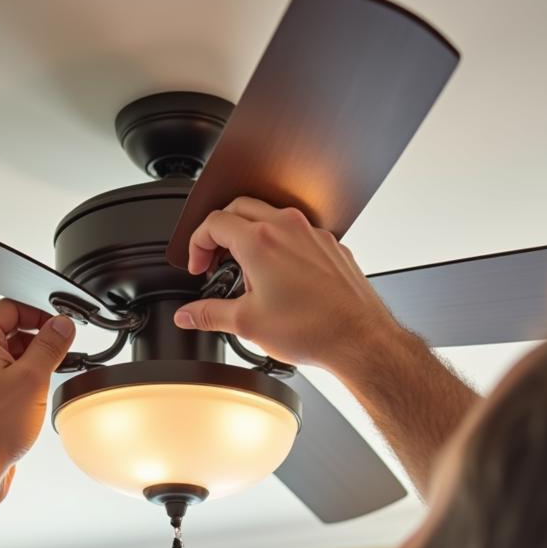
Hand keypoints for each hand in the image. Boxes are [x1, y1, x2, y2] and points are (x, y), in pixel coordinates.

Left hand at [0, 299, 74, 503]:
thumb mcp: (33, 379)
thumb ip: (50, 345)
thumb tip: (61, 325)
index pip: (10, 307)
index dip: (40, 314)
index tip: (60, 328)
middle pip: (6, 331)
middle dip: (36, 341)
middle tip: (59, 355)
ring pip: (1, 356)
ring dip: (26, 363)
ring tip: (46, 381)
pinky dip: (14, 380)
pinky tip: (30, 399)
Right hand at [173, 197, 398, 372]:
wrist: (359, 339)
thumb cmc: (313, 329)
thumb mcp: (247, 324)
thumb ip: (209, 315)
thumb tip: (187, 315)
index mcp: (260, 242)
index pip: (214, 223)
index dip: (197, 244)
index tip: (198, 267)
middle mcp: (287, 228)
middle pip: (239, 209)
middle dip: (219, 233)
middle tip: (215, 261)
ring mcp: (312, 234)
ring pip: (270, 216)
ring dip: (249, 234)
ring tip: (246, 270)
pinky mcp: (330, 245)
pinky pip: (297, 232)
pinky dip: (279, 243)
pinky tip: (279, 275)